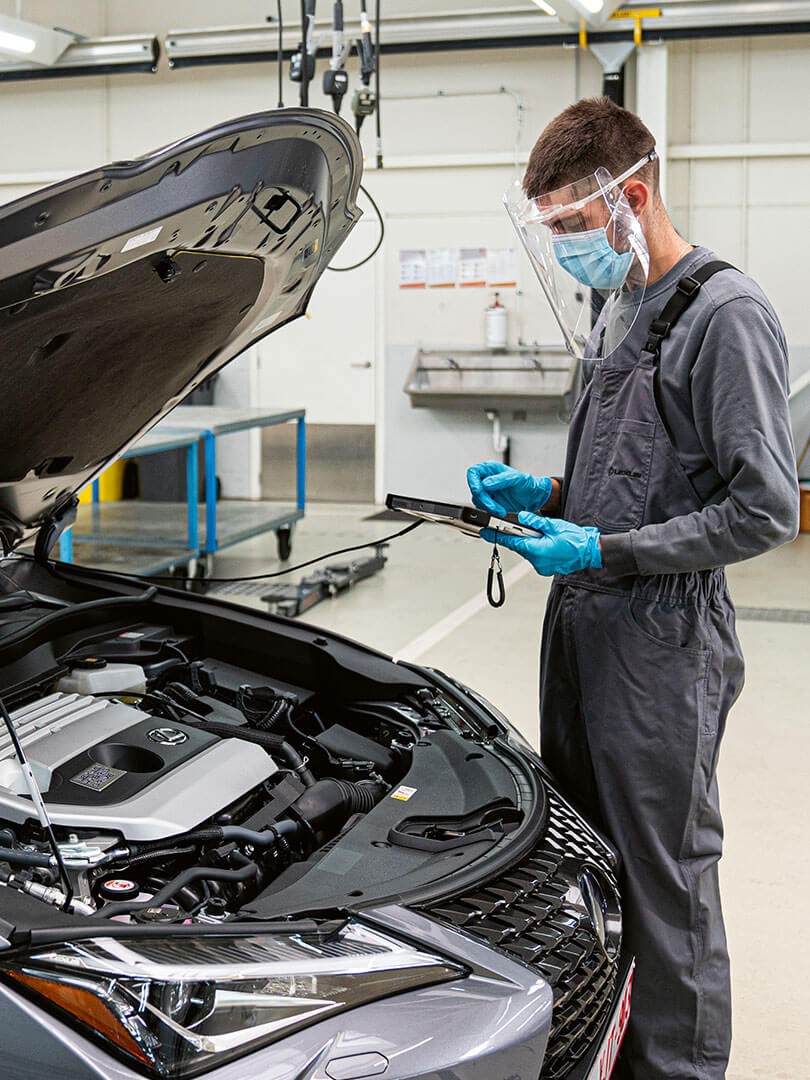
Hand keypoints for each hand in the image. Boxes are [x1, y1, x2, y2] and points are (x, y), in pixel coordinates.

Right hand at [466, 462, 552, 517]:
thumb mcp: (517, 479)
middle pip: (474, 488)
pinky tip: (500, 510)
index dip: (473, 482)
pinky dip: (490, 511)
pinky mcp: (489, 502)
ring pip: (477, 500)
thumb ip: (501, 479)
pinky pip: (483, 507)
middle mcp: (487, 479)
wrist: (533, 499)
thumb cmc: (528, 485)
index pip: (474, 472)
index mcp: (491, 469)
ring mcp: (487, 491)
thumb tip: (486, 483)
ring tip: (501, 509)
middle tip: (493, 506)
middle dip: (484, 499)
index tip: (479, 491)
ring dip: (488, 507)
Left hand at [480, 510, 601, 576]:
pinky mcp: (546, 568)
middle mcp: (538, 561)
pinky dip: (535, 549)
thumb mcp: (554, 526)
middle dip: (515, 537)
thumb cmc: (576, 540)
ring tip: (538, 534)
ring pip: (527, 552)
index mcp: (538, 550)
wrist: (590, 552)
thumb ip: (535, 522)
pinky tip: (542, 542)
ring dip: (528, 543)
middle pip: (519, 547)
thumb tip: (521, 516)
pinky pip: (535, 557)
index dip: (498, 536)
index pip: (512, 542)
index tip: (485, 532)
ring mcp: (542, 567)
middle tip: (511, 527)